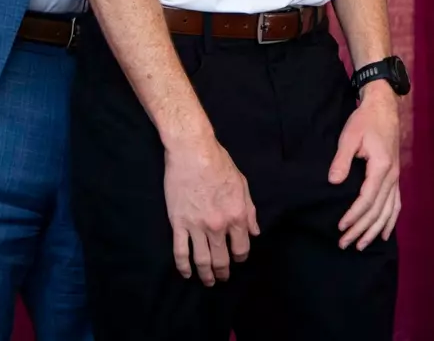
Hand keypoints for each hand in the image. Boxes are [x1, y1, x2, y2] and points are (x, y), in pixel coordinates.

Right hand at [164, 134, 258, 285]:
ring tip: (207, 281)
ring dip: (205, 275)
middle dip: (223, 272)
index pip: (241, 248)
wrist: (192, 151)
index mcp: (237, 216)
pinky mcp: (178, 223)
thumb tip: (255, 232)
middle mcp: (218, 226)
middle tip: (222, 278)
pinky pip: (180, 251)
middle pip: (222, 259)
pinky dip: (184, 266)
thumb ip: (249, 211)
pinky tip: (186, 273)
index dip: (240, 258)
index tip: (237, 260)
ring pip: (202, 260)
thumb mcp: (242, 184)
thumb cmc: (219, 163)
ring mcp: (197, 226)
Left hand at [330, 86, 401, 249]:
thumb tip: (334, 182)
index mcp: (381, 167)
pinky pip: (396, 204)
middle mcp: (392, 177)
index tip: (341, 227)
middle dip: (361, 229)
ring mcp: (396, 178)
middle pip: (378, 211)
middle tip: (345, 244)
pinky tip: (384, 234)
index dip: (354, 216)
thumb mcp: (349, 136)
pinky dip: (390, 221)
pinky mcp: (395, 176)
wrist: (384, 107)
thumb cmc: (365, 120)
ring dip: (375, 230)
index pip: (367, 199)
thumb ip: (342, 160)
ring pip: (388, 211)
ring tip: (362, 245)